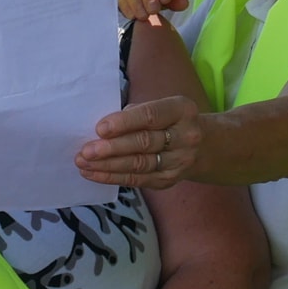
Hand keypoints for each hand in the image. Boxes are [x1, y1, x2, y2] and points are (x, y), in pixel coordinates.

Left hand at [76, 96, 201, 187]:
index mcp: (181, 110)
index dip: (124, 122)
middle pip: (144, 143)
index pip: (150, 116)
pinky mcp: (169, 180)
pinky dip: (113, 177)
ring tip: (83, 163)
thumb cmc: (169, 121)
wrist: (204, 146)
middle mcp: (185, 136)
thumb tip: (102, 130)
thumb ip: (135, 114)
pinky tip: (94, 174)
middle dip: (111, 148)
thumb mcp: (161, 108)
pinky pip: (138, 180)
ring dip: (107, 165)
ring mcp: (179, 161)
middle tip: (86, 151)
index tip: (100, 128)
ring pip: (139, 165)